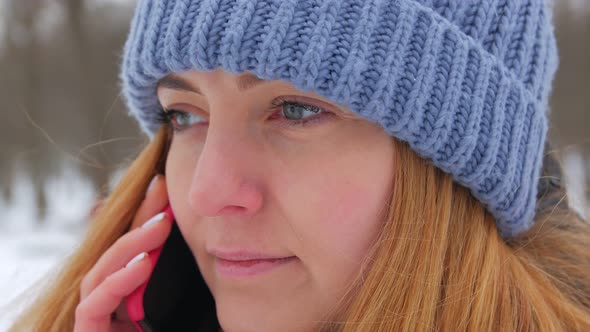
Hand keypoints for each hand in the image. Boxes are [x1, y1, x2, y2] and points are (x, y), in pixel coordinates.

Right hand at [74, 175, 170, 331]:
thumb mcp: (182, 308)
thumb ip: (185, 284)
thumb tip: (208, 250)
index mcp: (133, 293)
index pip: (136, 249)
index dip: (147, 217)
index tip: (166, 190)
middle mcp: (112, 300)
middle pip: (119, 251)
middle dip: (139, 218)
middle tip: (161, 189)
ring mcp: (96, 315)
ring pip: (102, 271)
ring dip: (131, 244)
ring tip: (161, 225)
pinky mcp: (87, 331)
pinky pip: (94, 303)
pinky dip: (117, 281)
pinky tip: (143, 264)